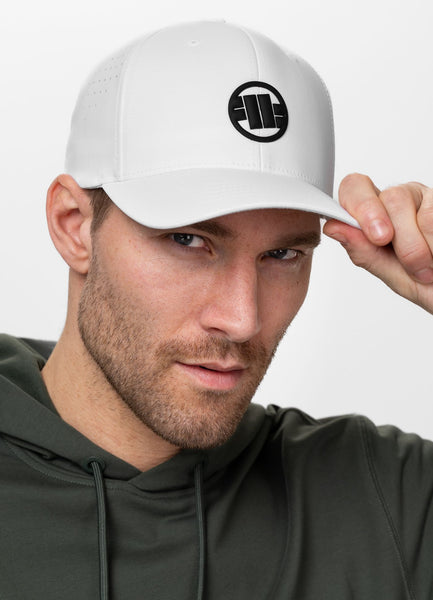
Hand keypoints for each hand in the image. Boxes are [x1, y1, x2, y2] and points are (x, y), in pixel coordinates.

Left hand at [323, 173, 432, 314]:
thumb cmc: (428, 284)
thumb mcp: (394, 276)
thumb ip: (365, 252)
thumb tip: (333, 228)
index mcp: (377, 214)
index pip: (354, 188)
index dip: (361, 207)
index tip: (378, 238)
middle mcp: (402, 200)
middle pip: (391, 197)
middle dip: (401, 236)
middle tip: (410, 263)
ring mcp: (428, 199)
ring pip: (418, 209)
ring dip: (422, 248)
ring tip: (428, 269)